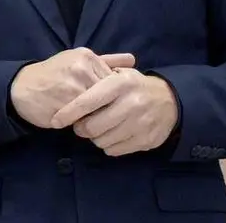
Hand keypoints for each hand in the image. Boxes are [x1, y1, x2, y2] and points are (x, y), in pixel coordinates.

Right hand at [9, 48, 135, 128]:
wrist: (21, 89)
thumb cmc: (52, 75)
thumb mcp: (77, 61)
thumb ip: (106, 61)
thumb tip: (133, 60)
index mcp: (86, 56)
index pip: (113, 80)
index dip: (111, 95)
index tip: (107, 101)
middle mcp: (80, 68)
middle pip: (107, 95)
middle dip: (104, 107)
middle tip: (101, 113)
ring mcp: (72, 86)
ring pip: (97, 108)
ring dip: (95, 117)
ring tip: (88, 118)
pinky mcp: (64, 105)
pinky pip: (84, 119)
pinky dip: (82, 123)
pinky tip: (76, 122)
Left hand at [50, 67, 178, 156]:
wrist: (170, 101)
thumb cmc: (133, 86)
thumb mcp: (117, 74)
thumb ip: (94, 79)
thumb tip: (67, 90)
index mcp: (120, 83)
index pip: (88, 101)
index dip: (68, 112)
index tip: (55, 120)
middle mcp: (132, 103)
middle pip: (93, 126)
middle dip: (81, 128)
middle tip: (80, 126)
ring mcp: (141, 123)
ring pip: (102, 140)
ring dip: (94, 137)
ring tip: (97, 128)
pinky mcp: (146, 140)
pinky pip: (115, 150)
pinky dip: (108, 145)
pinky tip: (111, 135)